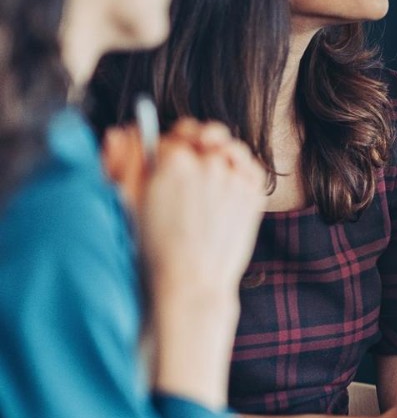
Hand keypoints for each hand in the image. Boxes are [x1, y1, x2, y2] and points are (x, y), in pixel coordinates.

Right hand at [127, 120, 265, 405]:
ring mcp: (235, 175)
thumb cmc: (154, 249)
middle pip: (199, 136)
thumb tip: (120, 133)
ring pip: (227, 147)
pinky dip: (240, 167)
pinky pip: (250, 164)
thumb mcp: (129, 204)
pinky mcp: (254, 191)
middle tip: (183, 167)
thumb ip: (125, 162)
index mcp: (173, 159)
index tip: (160, 165)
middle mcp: (208, 161)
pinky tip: (226, 182)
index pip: (168, 138)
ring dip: (217, 154)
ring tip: (206, 175)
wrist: (191, 284)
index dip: (162, 151)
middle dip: (190, 146)